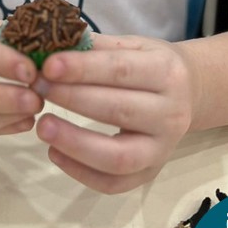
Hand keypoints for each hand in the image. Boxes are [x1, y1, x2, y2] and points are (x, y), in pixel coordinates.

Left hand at [32, 34, 193, 193]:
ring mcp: (163, 148)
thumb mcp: (132, 45)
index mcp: (166, 72)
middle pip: (118, 110)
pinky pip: (114, 183)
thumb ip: (96, 46)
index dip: (83, 69)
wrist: (189, 93)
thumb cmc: (151, 64)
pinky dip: (81, 172)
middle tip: (37, 88)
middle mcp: (171, 113)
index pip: (121, 70)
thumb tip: (51, 43)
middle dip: (73, 99)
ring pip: (118, 156)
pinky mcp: (150, 173)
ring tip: (42, 126)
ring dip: (75, 143)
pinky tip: (54, 152)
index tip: (48, 66)